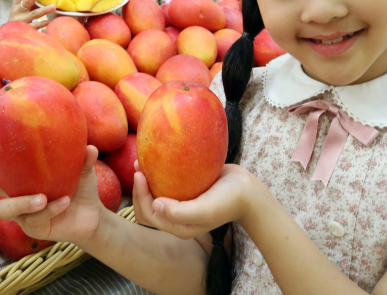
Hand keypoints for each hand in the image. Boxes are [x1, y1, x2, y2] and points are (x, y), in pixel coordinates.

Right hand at [0, 133, 104, 245]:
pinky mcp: (33, 228)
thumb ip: (83, 159)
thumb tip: (89, 146)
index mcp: (22, 176)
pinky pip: (35, 220)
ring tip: (41, 197)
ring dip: (20, 202)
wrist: (92, 215)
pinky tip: (65, 201)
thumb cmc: (80, 187)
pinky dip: (50, 210)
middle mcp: (17, 193)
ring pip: (5, 209)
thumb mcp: (83, 170)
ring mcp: (23, 213)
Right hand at [8, 0, 56, 28]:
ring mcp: (21, 21)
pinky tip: (49, 22)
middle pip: (28, 0)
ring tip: (53, 6)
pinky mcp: (25, 30)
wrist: (9, 36)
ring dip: (44, 10)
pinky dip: (42, 24)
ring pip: (34, 14)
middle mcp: (18, 11)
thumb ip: (31, 3)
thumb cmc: (19, 20)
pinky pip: (35, 26)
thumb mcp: (22, 10)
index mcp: (16, 4)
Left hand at [132, 161, 256, 239]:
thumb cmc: (228, 200)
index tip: (141, 174)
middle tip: (139, 167)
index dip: (140, 196)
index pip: (148, 215)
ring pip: (153, 195)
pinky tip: (156, 160)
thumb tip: (156, 205)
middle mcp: (177, 217)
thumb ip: (180, 213)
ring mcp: (181, 204)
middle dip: (138, 190)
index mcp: (178, 227)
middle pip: (146, 207)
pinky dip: (157, 174)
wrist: (248, 190)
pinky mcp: (186, 190)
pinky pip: (165, 184)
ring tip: (142, 162)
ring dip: (145, 181)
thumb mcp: (206, 209)